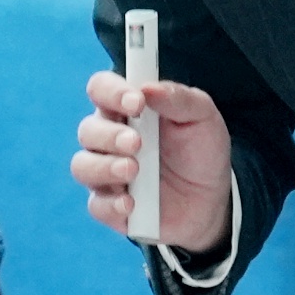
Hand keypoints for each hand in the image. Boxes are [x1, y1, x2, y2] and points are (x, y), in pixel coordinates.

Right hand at [73, 71, 232, 250]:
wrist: (211, 199)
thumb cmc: (201, 151)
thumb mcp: (203, 117)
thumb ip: (179, 98)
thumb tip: (149, 88)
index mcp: (127, 109)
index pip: (102, 89)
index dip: (112, 92)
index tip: (137, 102)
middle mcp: (110, 138)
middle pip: (88, 130)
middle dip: (109, 135)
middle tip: (136, 143)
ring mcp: (106, 173)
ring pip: (83, 166)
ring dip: (105, 167)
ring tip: (133, 170)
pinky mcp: (109, 206)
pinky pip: (97, 205)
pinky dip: (112, 204)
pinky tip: (132, 203)